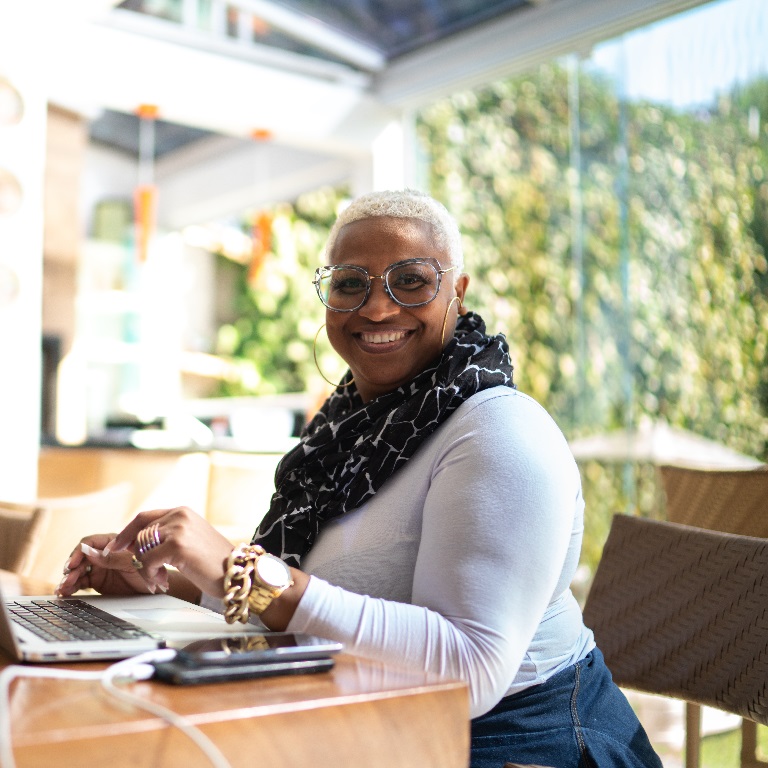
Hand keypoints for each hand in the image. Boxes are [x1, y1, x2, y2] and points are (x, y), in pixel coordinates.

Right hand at [56, 533, 164, 596]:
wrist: (157, 585)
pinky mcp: (97, 581)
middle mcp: (102, 554)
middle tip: (66, 580)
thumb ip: (111, 558)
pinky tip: (65, 593)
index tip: (72, 564)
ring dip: (68, 579)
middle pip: (80, 558)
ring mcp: (99, 568)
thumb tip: (88, 552)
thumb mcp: (131, 562)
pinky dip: (72, 587)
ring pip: (78, 571)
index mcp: (111, 543)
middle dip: (71, 569)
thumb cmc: (149, 568)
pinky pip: (81, 582)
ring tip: (62, 590)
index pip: (89, 543)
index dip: (78, 553)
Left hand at [110, 506, 234, 597]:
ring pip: (140, 548)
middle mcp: (179, 515)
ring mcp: (178, 529)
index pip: (144, 517)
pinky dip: (150, 575)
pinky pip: (146, 561)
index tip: (115, 547)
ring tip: (159, 579)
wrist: (237, 573)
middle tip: (147, 575)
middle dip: (135, 557)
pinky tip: (163, 581)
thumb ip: (168, 537)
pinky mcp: (177, 545)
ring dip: (145, 569)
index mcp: (182, 511)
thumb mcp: (190, 541)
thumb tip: (136, 545)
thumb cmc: (215, 563)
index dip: (127, 533)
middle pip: (139, 533)